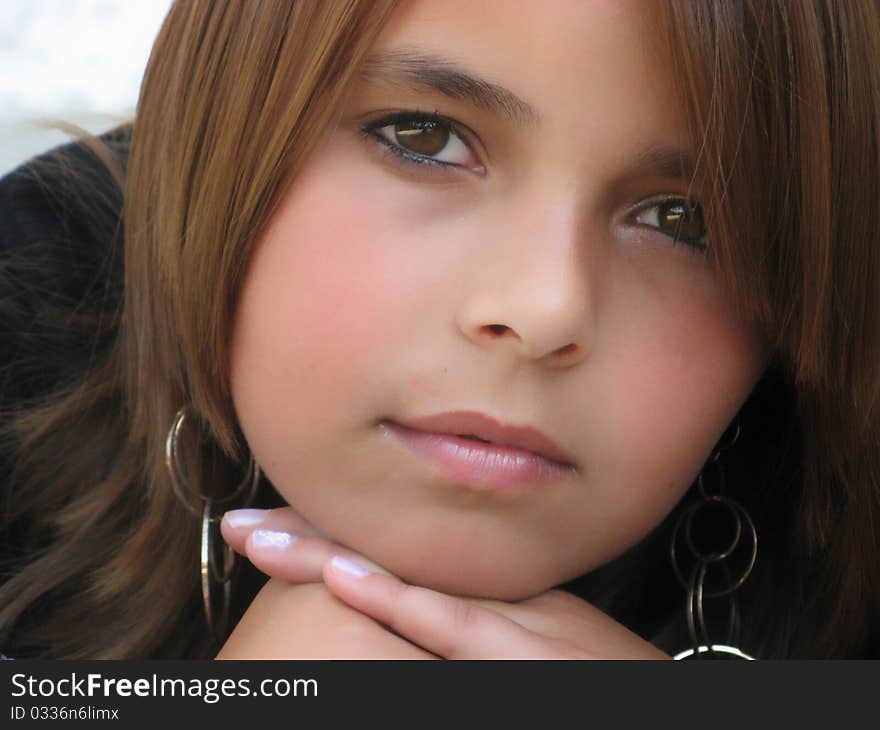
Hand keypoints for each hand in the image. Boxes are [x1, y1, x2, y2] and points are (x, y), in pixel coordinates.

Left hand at [221, 507, 670, 659]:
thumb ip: (469, 618)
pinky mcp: (520, 656)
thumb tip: (408, 612)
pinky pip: (450, 625)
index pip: (397, 548)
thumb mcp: (530, 636)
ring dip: (325, 556)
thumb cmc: (594, 672)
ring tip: (259, 539)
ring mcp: (502, 618)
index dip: (333, 533)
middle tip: (240, 523)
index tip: (276, 524)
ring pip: (401, 577)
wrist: (648, 689)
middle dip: (309, 536)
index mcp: (484, 585)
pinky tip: (345, 578)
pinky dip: (397, 598)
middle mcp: (486, 589)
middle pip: (385, 551)